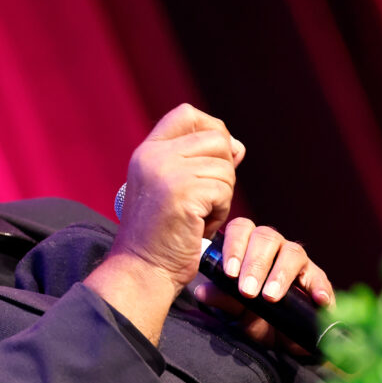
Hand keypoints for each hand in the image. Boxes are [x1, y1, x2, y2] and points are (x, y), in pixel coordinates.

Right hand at [111, 104, 244, 291]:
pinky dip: (220, 212)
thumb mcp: (173, 188)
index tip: (215, 158)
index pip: (188, 114)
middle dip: (222, 169)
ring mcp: (166, 172)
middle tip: (204, 199)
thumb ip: (199, 161)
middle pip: (216, 138)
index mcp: (147, 151)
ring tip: (198, 216)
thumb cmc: (161, 234)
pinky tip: (200, 226)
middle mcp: (153, 156)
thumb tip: (237, 146)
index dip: (211, 130)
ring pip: (225, 167)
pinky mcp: (182, 193)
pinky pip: (224, 190)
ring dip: (222, 196)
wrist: (143, 268)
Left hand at [192, 218, 334, 351]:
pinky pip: (320, 277)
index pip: (240, 229)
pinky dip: (319, 287)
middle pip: (266, 237)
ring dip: (280, 274)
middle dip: (255, 264)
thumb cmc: (254, 317)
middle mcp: (273, 248)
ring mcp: (297, 261)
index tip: (229, 273)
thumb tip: (201, 291)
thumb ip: (221, 299)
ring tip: (271, 296)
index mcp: (247, 247)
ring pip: (292, 251)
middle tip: (247, 290)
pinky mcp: (317, 279)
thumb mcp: (234, 311)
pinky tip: (316, 300)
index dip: (234, 247)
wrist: (281, 341)